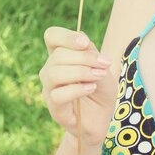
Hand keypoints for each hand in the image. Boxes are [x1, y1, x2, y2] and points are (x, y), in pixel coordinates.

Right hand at [39, 26, 117, 147]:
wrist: (102, 117)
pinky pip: (57, 95)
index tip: (85, 43)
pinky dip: (77, 89)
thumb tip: (83, 44)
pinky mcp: (54, 108)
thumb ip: (92, 54)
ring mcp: (50, 89)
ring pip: (54, 73)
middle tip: (105, 63)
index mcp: (61, 56)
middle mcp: (51, 70)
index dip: (65, 36)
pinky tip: (91, 88)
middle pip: (57, 55)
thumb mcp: (103, 68)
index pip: (51, 36)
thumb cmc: (100, 90)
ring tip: (98, 76)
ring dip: (80, 71)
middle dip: (84, 57)